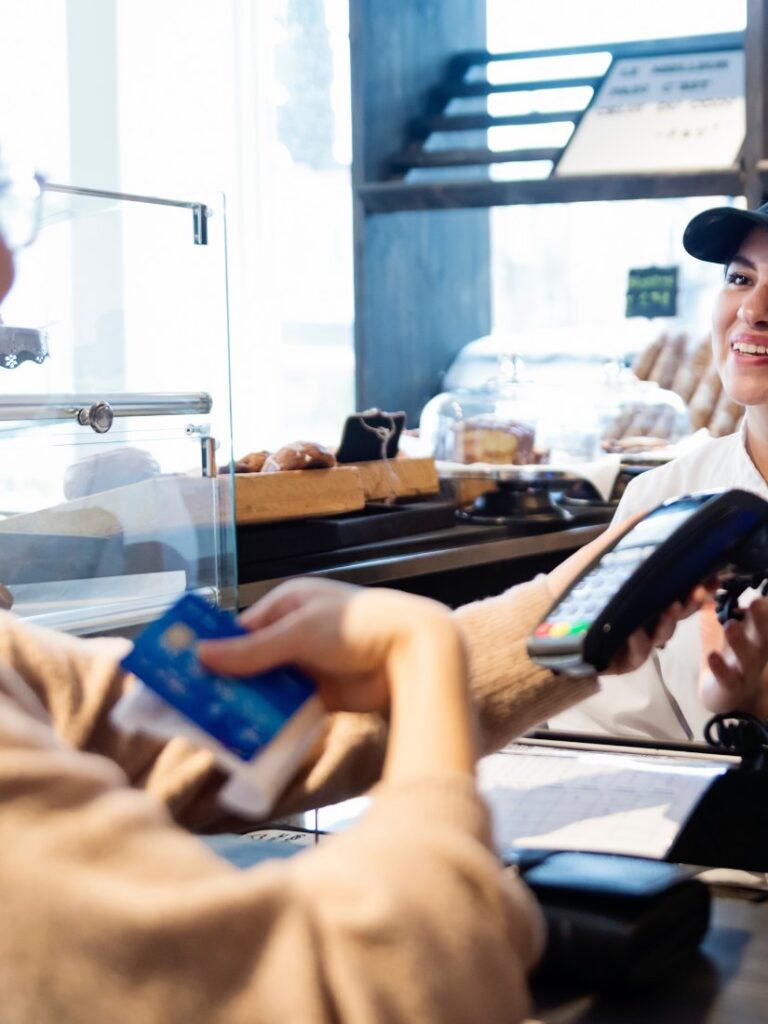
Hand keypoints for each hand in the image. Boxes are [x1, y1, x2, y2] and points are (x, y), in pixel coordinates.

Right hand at [199, 578, 455, 713]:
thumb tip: (200, 655)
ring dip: (244, 706)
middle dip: (224, 684)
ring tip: (208, 728)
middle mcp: (292, 635)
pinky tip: (244, 737)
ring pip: (264, 689)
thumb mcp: (298, 633)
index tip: (181, 674)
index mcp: (286, 606)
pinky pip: (285, 710)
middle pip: (248, 662)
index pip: (238, 630)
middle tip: (189, 709)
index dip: (212, 652)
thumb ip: (251, 651)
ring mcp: (306, 667)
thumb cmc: (357, 627)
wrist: (411, 654)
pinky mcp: (320, 696)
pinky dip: (268, 722)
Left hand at [546, 515, 712, 675]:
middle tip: (698, 592)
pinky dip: (639, 644)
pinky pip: (637, 656)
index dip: (698, 585)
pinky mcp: (618, 660)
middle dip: (691, 604)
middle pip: (678, 615)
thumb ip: (627, 534)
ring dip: (668, 622)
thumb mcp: (601, 554)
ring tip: (669, 608)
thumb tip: (651, 510)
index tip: (709, 575)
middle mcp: (643, 619)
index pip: (680, 592)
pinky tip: (636, 632)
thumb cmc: (575, 582)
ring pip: (662, 636)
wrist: (541, 608)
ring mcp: (633, 641)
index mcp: (645, 595)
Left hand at [700, 597, 767, 717]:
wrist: (722, 696)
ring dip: (740, 641)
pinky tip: (713, 655)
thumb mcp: (719, 628)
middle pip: (765, 636)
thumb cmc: (726, 656)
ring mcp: (746, 672)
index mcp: (756, 636)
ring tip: (730, 625)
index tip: (764, 592)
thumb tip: (708, 580)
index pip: (766, 619)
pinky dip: (721, 668)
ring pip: (748, 658)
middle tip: (757, 602)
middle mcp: (756, 652)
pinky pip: (728, 679)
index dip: (767, 607)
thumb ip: (716, 607)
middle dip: (763, 620)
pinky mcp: (731, 687)